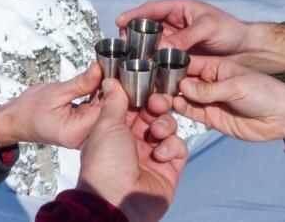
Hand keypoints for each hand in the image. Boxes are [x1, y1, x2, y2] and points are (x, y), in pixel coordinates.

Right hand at [0, 63, 102, 147]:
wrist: (16, 120)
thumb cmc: (29, 110)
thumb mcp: (56, 91)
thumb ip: (81, 83)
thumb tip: (98, 71)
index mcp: (76, 131)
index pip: (105, 112)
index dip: (111, 92)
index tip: (112, 74)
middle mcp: (82, 138)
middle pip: (106, 113)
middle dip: (109, 92)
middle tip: (108, 72)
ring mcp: (83, 135)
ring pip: (103, 112)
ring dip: (104, 94)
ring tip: (101, 76)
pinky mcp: (82, 129)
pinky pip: (95, 112)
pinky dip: (97, 99)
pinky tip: (96, 86)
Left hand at [77, 79, 187, 221]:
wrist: (116, 202)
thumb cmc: (105, 164)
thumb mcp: (107, 124)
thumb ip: (114, 101)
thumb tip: (110, 81)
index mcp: (115, 130)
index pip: (134, 106)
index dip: (143, 95)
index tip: (149, 86)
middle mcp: (134, 142)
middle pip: (154, 114)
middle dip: (158, 106)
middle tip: (157, 104)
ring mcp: (152, 155)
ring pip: (168, 128)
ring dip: (165, 125)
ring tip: (156, 134)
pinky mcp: (169, 168)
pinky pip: (179, 147)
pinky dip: (172, 146)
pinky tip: (160, 154)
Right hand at [116, 0, 246, 54]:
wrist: (248, 50)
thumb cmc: (232, 31)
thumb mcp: (209, 28)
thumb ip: (185, 37)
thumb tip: (162, 48)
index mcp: (181, 9)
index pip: (153, 9)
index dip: (134, 14)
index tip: (119, 21)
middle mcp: (177, 24)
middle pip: (148, 27)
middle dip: (133, 35)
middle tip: (122, 45)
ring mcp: (178, 41)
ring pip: (154, 44)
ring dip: (142, 51)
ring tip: (130, 59)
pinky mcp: (182, 56)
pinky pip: (164, 58)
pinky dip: (155, 64)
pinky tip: (148, 71)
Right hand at [149, 59, 284, 141]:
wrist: (282, 116)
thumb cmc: (265, 92)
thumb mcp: (237, 86)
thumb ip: (209, 89)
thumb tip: (183, 87)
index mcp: (214, 66)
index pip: (187, 62)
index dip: (170, 62)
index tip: (152, 63)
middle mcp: (207, 82)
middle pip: (180, 80)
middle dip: (164, 81)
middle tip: (148, 84)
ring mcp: (207, 99)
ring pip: (181, 97)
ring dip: (168, 97)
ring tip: (154, 97)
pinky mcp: (209, 117)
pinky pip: (190, 112)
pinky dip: (179, 110)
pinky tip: (169, 107)